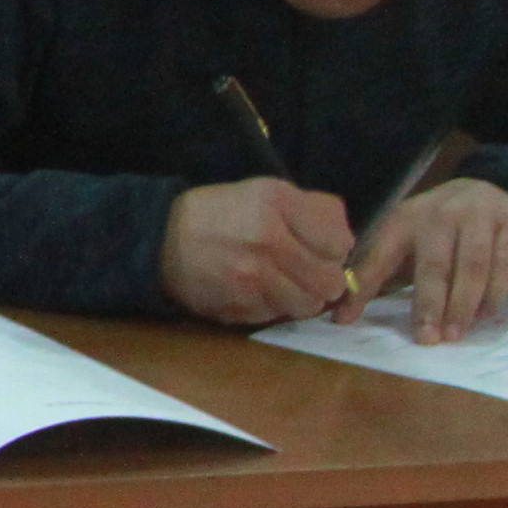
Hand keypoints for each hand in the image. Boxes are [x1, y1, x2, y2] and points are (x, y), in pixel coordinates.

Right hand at [160, 177, 355, 326]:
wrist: (160, 240)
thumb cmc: (220, 213)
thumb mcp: (266, 191)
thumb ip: (313, 209)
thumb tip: (347, 242)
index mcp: (277, 204)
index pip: (340, 244)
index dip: (334, 250)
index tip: (319, 249)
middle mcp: (267, 240)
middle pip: (329, 281)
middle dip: (323, 280)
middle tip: (306, 272)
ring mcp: (252, 278)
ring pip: (307, 306)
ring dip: (301, 298)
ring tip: (283, 284)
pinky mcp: (238, 306)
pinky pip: (278, 317)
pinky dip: (273, 308)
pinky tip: (256, 291)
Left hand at [344, 178, 507, 341]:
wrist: (494, 191)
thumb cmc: (439, 230)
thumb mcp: (406, 242)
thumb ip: (378, 274)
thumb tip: (342, 316)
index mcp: (404, 220)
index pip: (379, 256)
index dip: (363, 288)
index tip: (346, 320)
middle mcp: (440, 216)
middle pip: (433, 264)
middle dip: (429, 304)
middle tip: (426, 339)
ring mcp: (479, 219)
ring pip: (472, 266)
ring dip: (463, 303)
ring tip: (455, 334)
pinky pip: (504, 263)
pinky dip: (496, 292)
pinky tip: (487, 315)